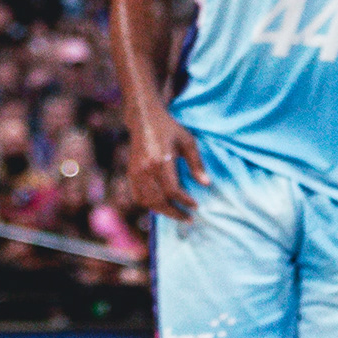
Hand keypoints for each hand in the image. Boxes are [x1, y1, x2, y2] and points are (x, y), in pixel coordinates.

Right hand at [123, 107, 208, 223]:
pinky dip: (149, 205)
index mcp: (160, 160)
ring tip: (176, 213)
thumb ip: (196, 163)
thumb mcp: (187, 141)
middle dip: (175, 213)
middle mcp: (146, 169)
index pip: (172, 191)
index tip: (196, 205)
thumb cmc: (169, 128)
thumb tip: (206, 184)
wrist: (144, 118)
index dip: (184, 201)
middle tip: (188, 218)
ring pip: (148, 202)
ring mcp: (136, 172)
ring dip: (162, 211)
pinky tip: (161, 206)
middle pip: (159, 201)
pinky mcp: (131, 173)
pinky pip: (138, 197)